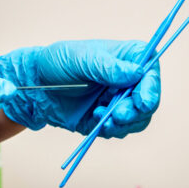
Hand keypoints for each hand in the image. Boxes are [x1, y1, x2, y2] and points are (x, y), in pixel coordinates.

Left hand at [0, 39, 160, 136]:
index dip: (152, 87)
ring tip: (104, 119)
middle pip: (149, 99)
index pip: (151, 70)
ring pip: (139, 118)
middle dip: (136, 110)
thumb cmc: (57, 63)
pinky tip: (98, 121)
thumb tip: (137, 72)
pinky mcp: (110, 118)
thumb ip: (108, 67)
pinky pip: (122, 130)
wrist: (36, 87)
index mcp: (127, 58)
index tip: (142, 101)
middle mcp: (129, 80)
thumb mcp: (81, 59)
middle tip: (118, 114)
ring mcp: (120, 100)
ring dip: (125, 123)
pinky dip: (114, 129)